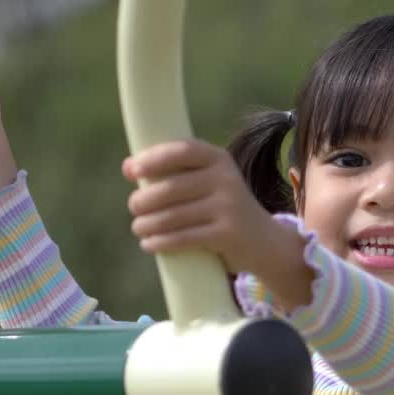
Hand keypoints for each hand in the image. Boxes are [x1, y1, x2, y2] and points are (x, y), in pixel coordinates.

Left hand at [123, 139, 271, 271]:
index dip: (153, 159)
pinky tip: (149, 244)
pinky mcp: (227, 234)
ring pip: (173, 216)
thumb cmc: (223, 208)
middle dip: (143, 199)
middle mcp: (226, 179)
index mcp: (219, 159)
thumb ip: (178, 172)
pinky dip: (160, 242)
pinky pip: (183, 238)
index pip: (182, 150)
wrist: (265, 241)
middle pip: (171, 187)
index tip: (130, 171)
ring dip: (146, 224)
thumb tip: (128, 166)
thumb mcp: (211, 182)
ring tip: (138, 228)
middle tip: (134, 208)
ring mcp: (228, 207)